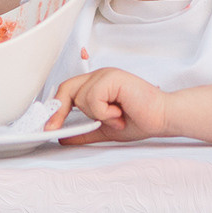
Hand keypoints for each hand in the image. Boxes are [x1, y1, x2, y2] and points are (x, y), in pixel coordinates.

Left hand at [47, 68, 169, 141]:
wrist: (163, 118)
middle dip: (59, 111)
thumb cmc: (141, 119)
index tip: (48, 128)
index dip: (56, 109)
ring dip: (98, 115)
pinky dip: (105, 112)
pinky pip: (94, 98)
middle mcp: (100, 76)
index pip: (68, 92)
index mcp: (97, 84)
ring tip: (117, 118)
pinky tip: (120, 113)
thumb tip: (63, 138)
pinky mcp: (113, 78)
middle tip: (53, 128)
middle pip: (66, 89)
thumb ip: (85, 132)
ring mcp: (106, 75)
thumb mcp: (105, 129)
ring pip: (81, 98)